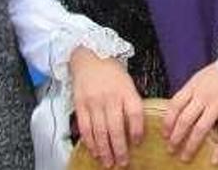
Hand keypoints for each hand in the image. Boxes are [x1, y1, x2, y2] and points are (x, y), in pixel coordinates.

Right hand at [69, 47, 143, 167]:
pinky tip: (95, 152)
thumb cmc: (112, 73)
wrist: (89, 58)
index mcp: (126, 91)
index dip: (137, 130)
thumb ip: (132, 103)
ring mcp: (94, 102)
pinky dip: (90, 142)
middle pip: (116, 127)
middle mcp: (110, 97)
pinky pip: (85, 128)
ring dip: (105, 150)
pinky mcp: (80, 105)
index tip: (137, 143)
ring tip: (109, 163)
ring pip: (99, 131)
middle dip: (120, 149)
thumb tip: (137, 129)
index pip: (135, 113)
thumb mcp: (128, 83)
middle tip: (123, 163)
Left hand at [164, 63, 217, 164]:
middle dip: (176, 137)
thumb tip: (175, 113)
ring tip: (185, 157)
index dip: (167, 122)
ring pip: (201, 129)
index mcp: (193, 87)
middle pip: (185, 120)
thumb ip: (188, 93)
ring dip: (191, 145)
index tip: (164, 134)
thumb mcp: (198, 78)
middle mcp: (204, 97)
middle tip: (171, 149)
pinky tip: (214, 160)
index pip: (175, 106)